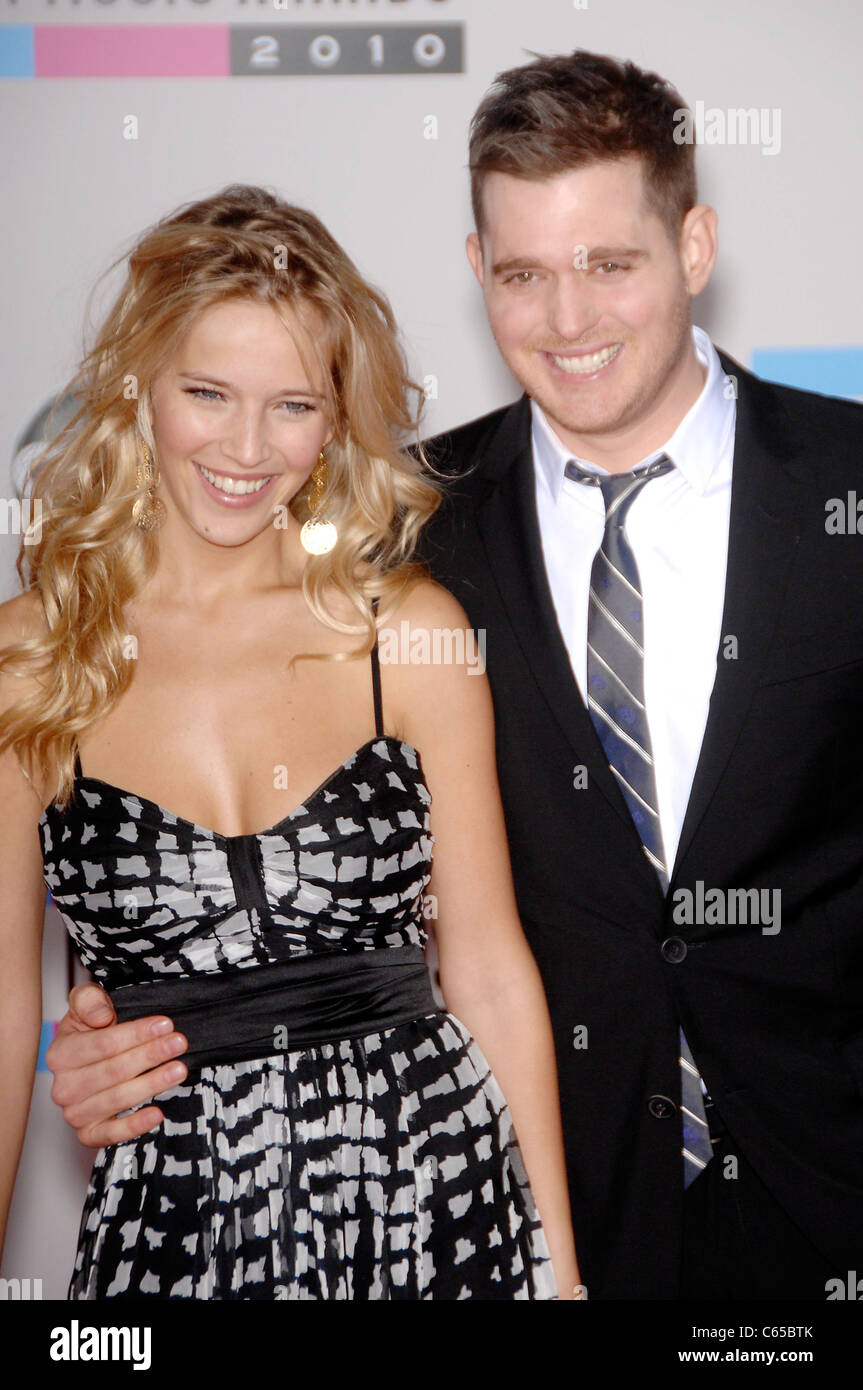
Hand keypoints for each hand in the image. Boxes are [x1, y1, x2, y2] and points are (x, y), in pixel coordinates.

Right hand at [46, 983, 187, 1146]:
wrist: (92, 1059)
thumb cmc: (92, 1031)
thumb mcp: (87, 1003)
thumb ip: (89, 1000)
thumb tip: (101, 1015)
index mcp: (61, 1054)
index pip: (103, 1044)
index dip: (136, 1034)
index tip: (164, 1024)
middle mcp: (64, 1087)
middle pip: (114, 1070)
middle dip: (151, 1055)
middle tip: (178, 1043)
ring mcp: (75, 1112)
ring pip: (117, 1099)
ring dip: (151, 1084)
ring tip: (178, 1069)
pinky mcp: (89, 1133)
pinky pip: (110, 1135)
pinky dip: (134, 1126)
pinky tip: (156, 1113)